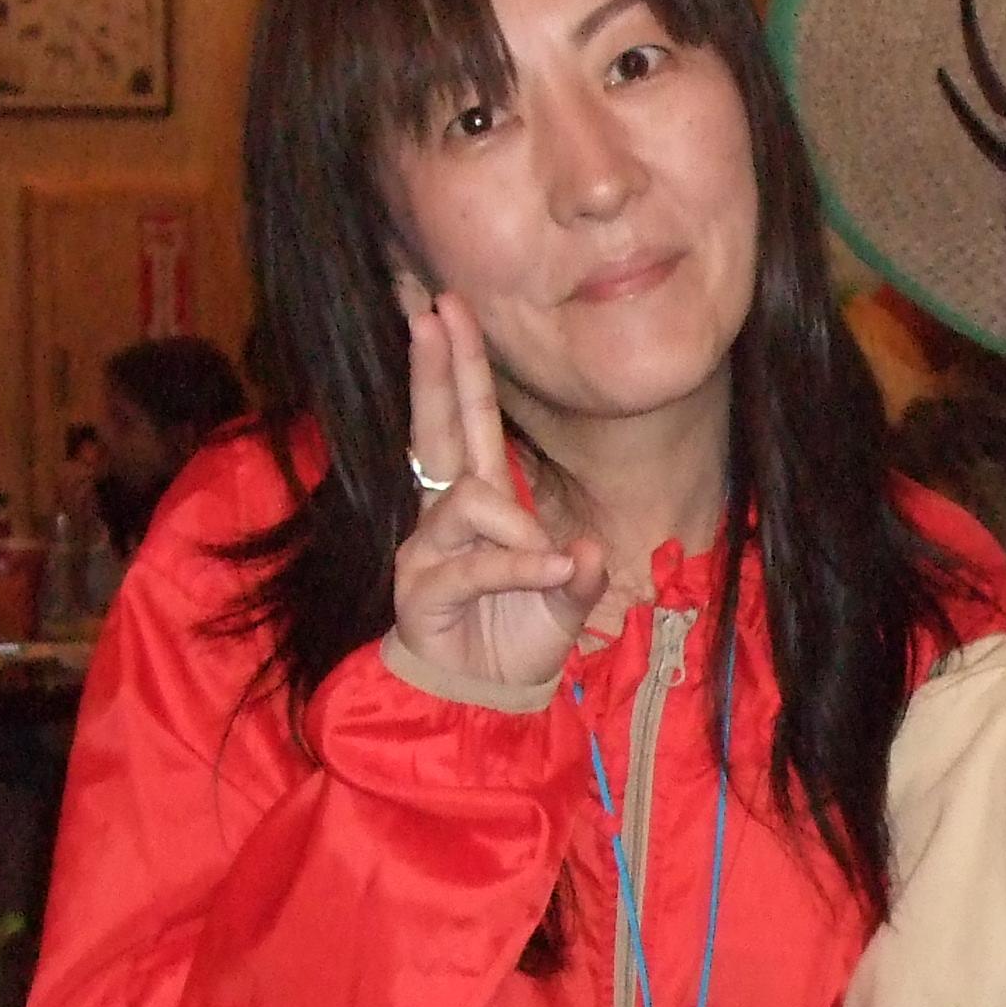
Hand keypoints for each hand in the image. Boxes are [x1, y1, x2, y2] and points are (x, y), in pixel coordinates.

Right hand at [390, 281, 608, 695]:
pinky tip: (551, 570)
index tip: (444, 307)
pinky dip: (520, 565)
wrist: (481, 699)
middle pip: (439, 427)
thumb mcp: (564, 600)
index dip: (459, 366)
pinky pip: (477, 562)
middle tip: (430, 309)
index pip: (467, 421)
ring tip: (549, 562)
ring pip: (469, 501)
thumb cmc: (515, 636)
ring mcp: (428, 547)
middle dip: (437, 367)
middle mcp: (446, 513)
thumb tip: (583, 551)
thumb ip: (576, 574)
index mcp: (479, 500)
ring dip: (516, 527)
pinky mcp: (421, 587)